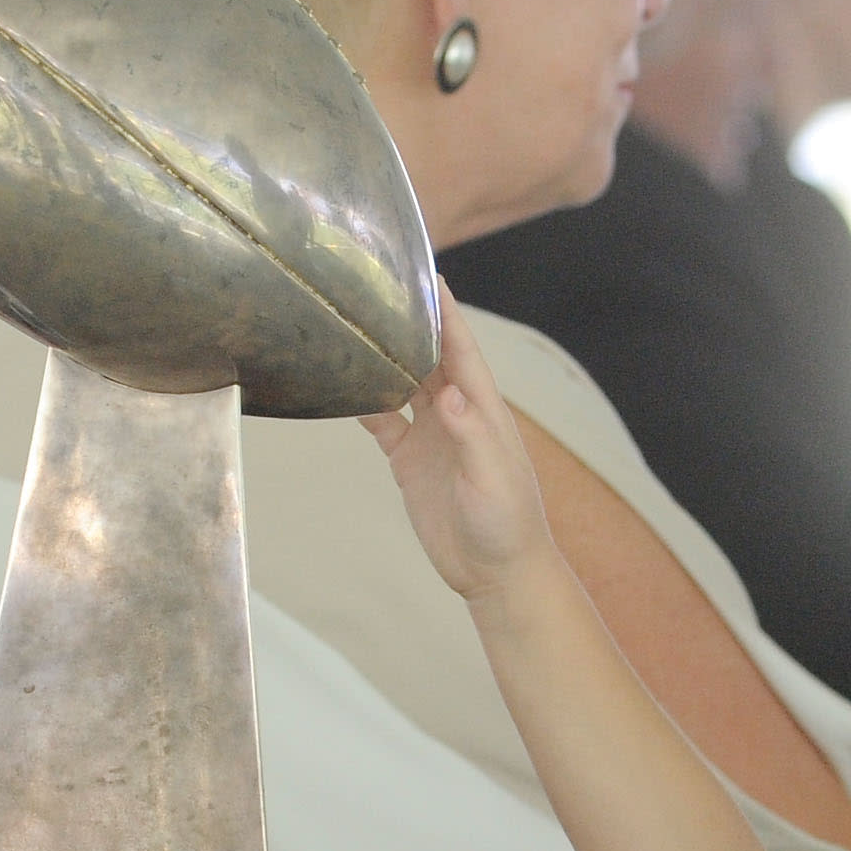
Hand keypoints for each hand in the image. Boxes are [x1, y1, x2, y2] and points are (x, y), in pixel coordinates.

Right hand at [365, 303, 560, 604]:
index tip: (430, 277)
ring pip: (403, 384)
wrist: (495, 573)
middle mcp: (456, 414)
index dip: (447, 315)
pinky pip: (383, 423)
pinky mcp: (409, 461)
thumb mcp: (493, 479)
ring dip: (384, 358)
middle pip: (429, 358)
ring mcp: (432, 436)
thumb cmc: (507, 524)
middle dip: (409, 324)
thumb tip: (448, 394)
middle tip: (379, 289)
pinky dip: (365, 403)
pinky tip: (343, 385)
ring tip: (354, 327)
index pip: (462, 351)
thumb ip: (472, 434)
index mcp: (482, 410)